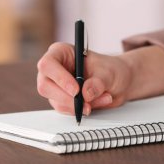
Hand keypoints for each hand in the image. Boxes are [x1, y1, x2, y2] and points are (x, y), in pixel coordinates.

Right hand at [37, 42, 163, 114]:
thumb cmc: (111, 69)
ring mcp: (56, 86)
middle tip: (86, 103)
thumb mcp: (109, 72)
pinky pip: (65, 109)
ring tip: (102, 98)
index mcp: (61, 52)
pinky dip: (80, 110)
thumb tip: (85, 94)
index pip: (48, 64)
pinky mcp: (61, 100)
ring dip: (78, 105)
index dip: (59, 77)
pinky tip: (95, 104)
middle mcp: (54, 69)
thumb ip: (98, 82)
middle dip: (66, 98)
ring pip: (55, 101)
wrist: (118, 82)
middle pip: (45, 86)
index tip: (76, 89)